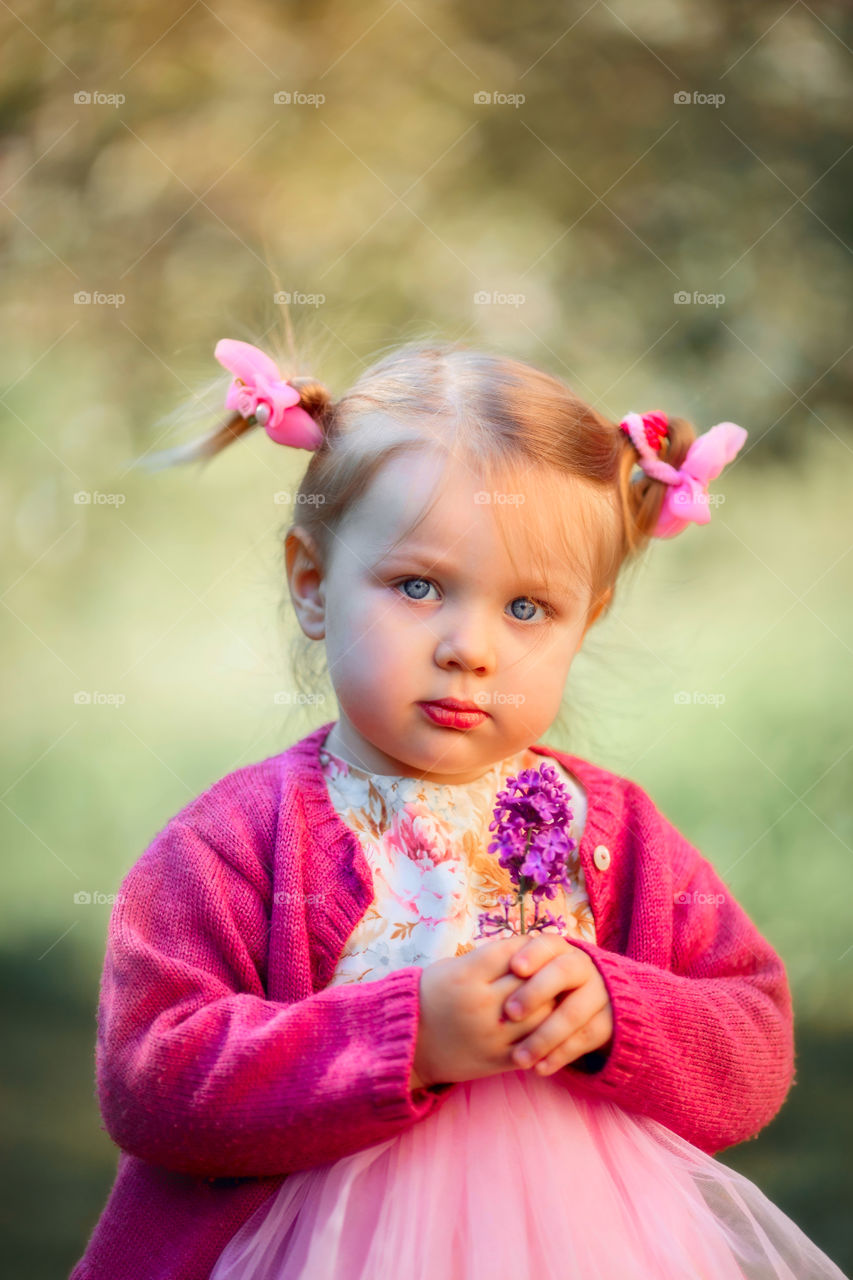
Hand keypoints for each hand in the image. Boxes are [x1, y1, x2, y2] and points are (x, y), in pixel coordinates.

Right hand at [413, 935, 562, 1086]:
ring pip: (542, 1014)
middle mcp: (481, 1003)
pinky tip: (543, 1025)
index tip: (534, 950)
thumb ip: (489, 958)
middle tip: (552, 974)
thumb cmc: (433, 996)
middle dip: (545, 976)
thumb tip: (531, 949)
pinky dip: (545, 1034)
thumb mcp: (452, 967)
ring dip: (551, 1005)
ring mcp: (491, 1033)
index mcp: (467, 974)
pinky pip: (534, 1045)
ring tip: (551, 999)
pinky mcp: (497, 1059)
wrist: (410, 1041)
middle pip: (532, 982)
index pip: (514, 952)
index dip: (530, 949)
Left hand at [502, 933, 612, 1075]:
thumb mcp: (526, 971)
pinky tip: (540, 1069)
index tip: (514, 968)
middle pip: (564, 971)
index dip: (532, 955)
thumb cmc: (536, 984)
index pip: (548, 944)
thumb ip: (510, 968)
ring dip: (546, 1036)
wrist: (588, 1000)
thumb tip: (473, 970)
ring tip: (519, 1058)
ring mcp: (598, 993)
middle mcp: (582, 966)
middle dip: (537, 992)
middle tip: (510, 1013)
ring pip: (575, 1011)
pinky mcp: (606, 1021)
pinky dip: (562, 1055)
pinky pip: (586, 1039)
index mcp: (559, 948)